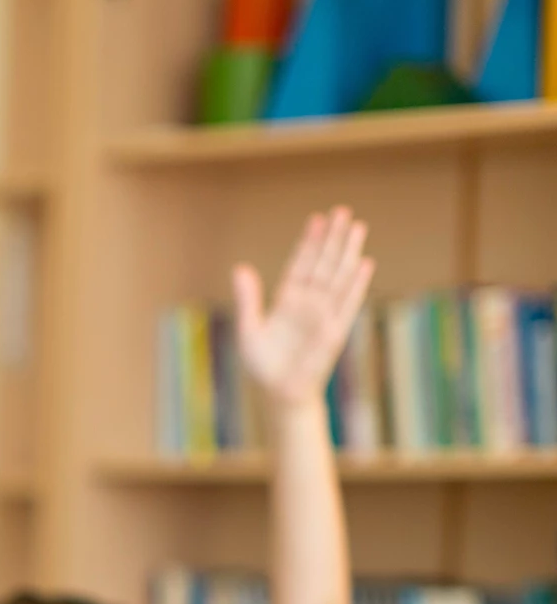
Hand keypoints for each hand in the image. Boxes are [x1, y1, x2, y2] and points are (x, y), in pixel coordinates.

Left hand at [234, 207, 373, 411]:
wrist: (279, 393)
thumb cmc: (263, 365)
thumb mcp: (248, 329)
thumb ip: (247, 299)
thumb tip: (240, 268)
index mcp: (287, 300)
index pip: (301, 263)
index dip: (309, 242)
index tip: (317, 219)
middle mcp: (308, 303)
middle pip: (324, 262)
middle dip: (333, 238)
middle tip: (343, 211)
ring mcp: (323, 314)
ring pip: (338, 276)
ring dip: (347, 252)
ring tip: (357, 227)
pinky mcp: (335, 330)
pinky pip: (347, 303)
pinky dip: (356, 284)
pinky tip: (364, 263)